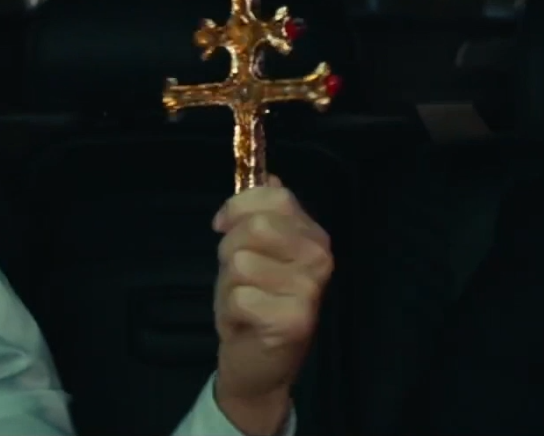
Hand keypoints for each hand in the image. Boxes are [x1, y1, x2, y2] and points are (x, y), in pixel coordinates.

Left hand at [211, 176, 333, 434]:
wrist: (260, 366)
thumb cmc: (255, 304)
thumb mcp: (256, 252)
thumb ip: (263, 214)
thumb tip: (267, 177)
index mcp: (313, 236)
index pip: (274, 197)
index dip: (238, 206)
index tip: (223, 226)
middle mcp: (319, 258)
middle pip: (255, 227)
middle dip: (230, 249)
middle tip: (238, 275)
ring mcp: (310, 290)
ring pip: (242, 261)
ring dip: (229, 283)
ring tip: (243, 299)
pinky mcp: (294, 321)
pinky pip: (240, 296)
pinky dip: (231, 309)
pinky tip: (245, 321)